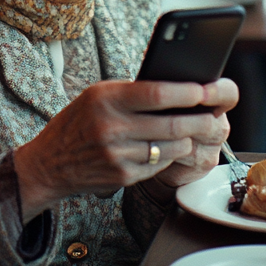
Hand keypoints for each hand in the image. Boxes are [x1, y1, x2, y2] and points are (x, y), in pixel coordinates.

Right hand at [12, 77, 238, 220]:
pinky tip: (173, 146)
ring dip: (190, 138)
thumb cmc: (79, 121)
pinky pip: (160, 164)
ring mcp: (118, 155)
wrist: (49, 163)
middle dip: (200, 119)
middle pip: (172, 124)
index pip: (157, 94)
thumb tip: (178, 87)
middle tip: (215, 115)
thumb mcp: (98, 95)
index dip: (186, 92)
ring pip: (172, 147)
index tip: (204, 89)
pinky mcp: (124, 177)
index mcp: (105, 99)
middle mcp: (111, 127)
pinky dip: (171, 155)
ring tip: (199, 129)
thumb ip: (133, 92)